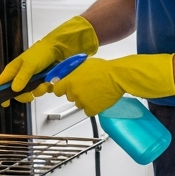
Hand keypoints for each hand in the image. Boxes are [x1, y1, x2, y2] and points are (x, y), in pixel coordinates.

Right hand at [0, 16, 98, 102]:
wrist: (59, 49)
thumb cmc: (41, 53)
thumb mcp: (30, 64)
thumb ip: (22, 77)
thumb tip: (13, 90)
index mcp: (12, 70)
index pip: (0, 84)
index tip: (4, 103)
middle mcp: (20, 76)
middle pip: (16, 93)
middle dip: (25, 95)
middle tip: (31, 94)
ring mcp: (31, 80)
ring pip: (30, 93)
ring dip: (38, 91)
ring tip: (44, 84)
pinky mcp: (41, 81)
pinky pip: (40, 91)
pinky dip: (45, 89)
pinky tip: (49, 83)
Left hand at [52, 53, 174, 115]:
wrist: (117, 77)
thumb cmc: (103, 68)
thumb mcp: (84, 64)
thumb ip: (71, 72)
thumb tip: (63, 77)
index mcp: (69, 82)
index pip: (57, 90)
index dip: (61, 88)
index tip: (65, 87)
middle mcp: (73, 93)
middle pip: (69, 97)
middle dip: (75, 92)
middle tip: (86, 86)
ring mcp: (82, 102)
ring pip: (78, 104)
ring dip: (84, 100)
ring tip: (94, 92)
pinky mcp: (92, 109)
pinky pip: (87, 111)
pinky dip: (91, 107)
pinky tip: (97, 99)